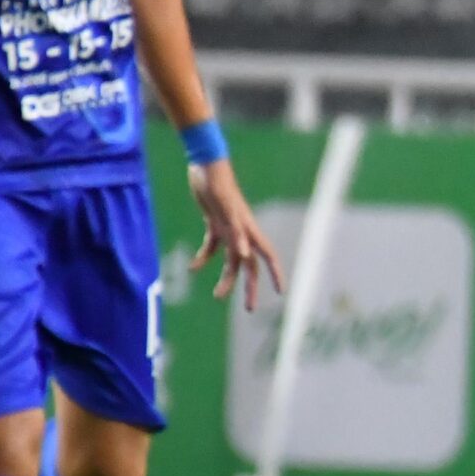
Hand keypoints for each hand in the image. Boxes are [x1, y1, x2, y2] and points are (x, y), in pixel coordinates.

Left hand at [189, 159, 284, 309]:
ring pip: (231, 260)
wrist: (205, 166)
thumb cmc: (217, 184)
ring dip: (226, 279)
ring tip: (217, 296)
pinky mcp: (215, 224)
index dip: (275, 274)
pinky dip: (204, 258)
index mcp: (248, 230)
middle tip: (250, 309)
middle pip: (250, 266)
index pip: (267, 256)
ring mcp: (229, 229)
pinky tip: (194, 268)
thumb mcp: (226, 207)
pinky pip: (212, 247)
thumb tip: (243, 254)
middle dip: (251, 288)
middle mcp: (242, 233)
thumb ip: (236, 230)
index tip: (281, 292)